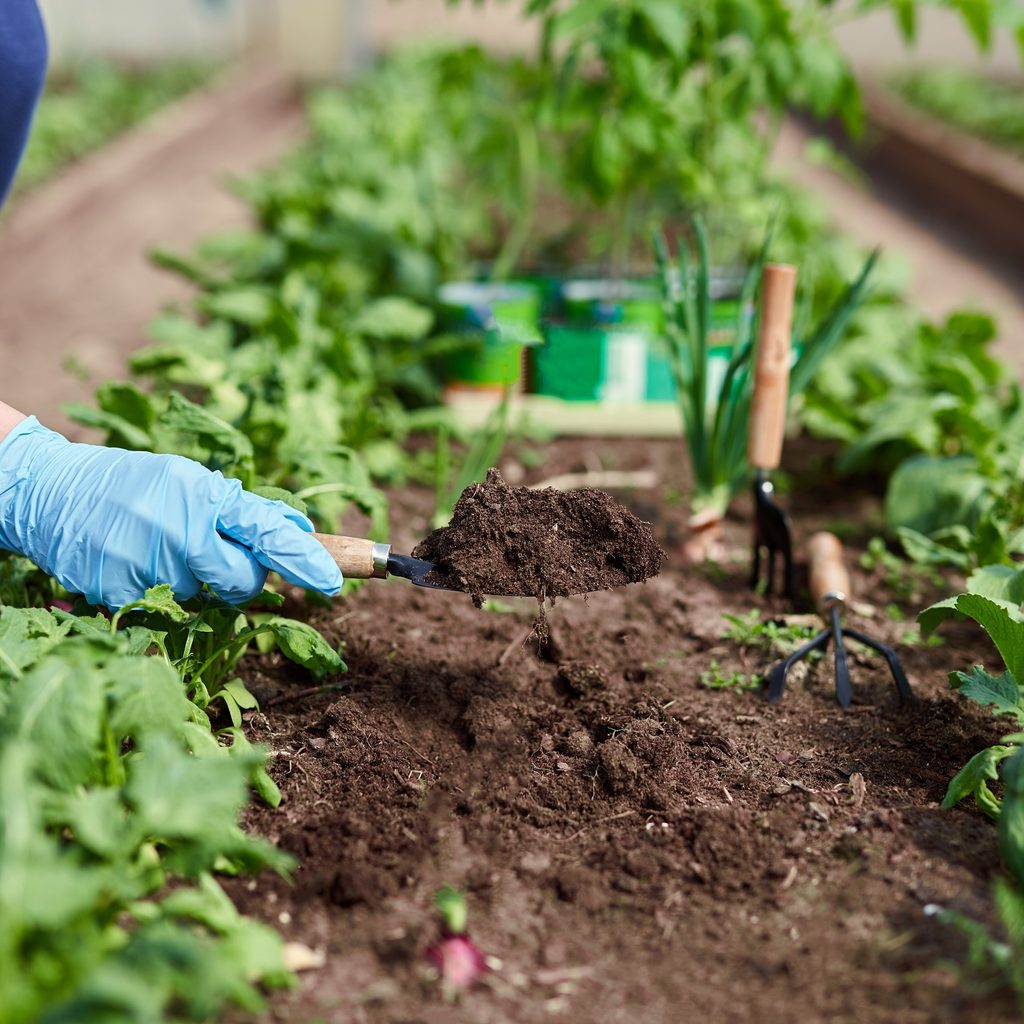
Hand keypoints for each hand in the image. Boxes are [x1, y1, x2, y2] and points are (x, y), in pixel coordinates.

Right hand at [0, 417, 342, 609]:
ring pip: (201, 596)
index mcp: (203, 494)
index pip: (266, 532)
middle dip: (240, 575)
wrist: (51, 491)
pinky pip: (164, 607)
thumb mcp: (190, 480)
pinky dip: (157, 589)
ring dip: (191, 578)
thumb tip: (296, 527)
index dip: (303, 560)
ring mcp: (148, 564)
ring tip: (155, 544)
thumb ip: (242, 508)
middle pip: (242, 582)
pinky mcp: (120, 593)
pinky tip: (133, 560)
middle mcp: (179, 530)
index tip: (332, 582)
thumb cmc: (134, 484)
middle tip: (211, 551)